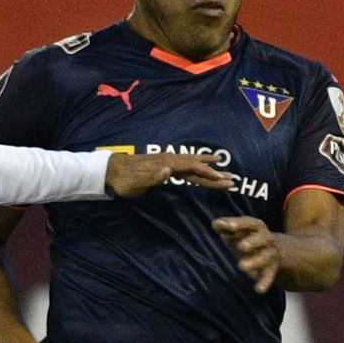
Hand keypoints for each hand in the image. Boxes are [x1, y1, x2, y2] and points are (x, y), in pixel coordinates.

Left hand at [104, 153, 233, 197]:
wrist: (111, 171)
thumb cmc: (124, 180)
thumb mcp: (136, 182)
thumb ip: (153, 177)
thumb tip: (170, 171)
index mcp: (167, 164)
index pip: (192, 168)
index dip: (208, 174)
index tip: (222, 179)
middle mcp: (170, 160)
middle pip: (197, 166)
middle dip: (214, 173)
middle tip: (232, 179)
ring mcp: (168, 162)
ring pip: (193, 164)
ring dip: (208, 167)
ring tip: (224, 166)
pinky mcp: (165, 166)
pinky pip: (186, 166)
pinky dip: (197, 165)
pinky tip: (201, 166)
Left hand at [212, 216, 279, 292]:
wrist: (274, 251)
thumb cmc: (247, 238)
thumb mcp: (236, 232)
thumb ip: (225, 227)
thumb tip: (215, 224)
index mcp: (256, 227)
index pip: (250, 223)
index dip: (240, 224)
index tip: (229, 227)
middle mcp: (266, 239)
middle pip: (263, 238)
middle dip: (253, 241)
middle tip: (241, 246)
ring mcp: (270, 254)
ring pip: (266, 257)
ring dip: (255, 261)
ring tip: (241, 266)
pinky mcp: (270, 270)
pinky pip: (269, 276)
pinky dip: (265, 282)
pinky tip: (258, 289)